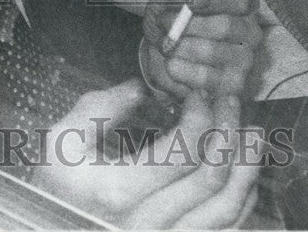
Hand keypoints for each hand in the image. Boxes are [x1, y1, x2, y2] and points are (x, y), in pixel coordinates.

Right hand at [31, 79, 259, 228]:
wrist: (55, 227)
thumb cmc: (60, 186)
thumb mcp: (61, 141)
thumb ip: (99, 108)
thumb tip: (141, 89)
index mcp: (118, 193)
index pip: (180, 152)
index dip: (201, 116)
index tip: (201, 94)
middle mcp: (147, 225)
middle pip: (210, 178)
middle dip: (228, 131)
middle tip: (232, 102)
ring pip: (226, 209)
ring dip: (247, 168)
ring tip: (253, 134)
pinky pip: (224, 231)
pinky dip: (243, 201)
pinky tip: (245, 175)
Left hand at [141, 0, 261, 99]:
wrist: (177, 59)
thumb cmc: (180, 23)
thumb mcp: (173, 1)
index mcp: (242, 6)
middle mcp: (250, 33)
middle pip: (224, 26)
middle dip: (188, 24)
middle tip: (162, 22)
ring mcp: (245, 62)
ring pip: (210, 51)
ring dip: (179, 47)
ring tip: (165, 45)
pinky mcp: (232, 87)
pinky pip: (204, 78)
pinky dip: (180, 69)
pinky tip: (172, 64)